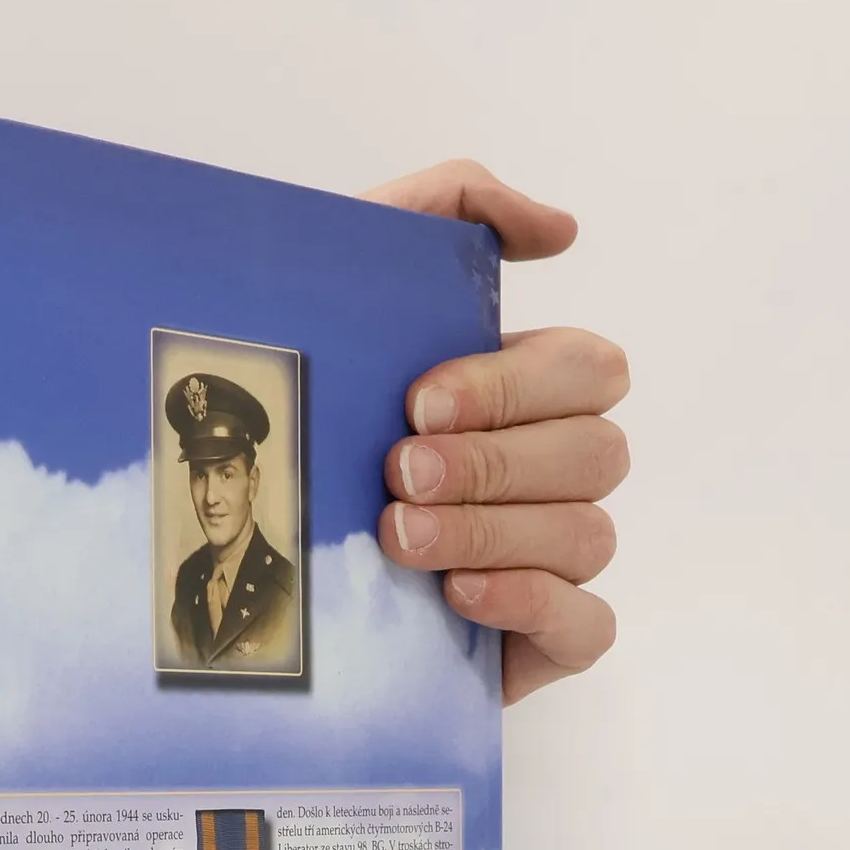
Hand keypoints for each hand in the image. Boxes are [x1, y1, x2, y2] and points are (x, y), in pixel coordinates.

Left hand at [362, 161, 628, 703]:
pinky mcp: (544, 640)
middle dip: (493, 462)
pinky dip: (529, 602)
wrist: (253, 557)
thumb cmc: (309, 414)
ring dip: (492, 530)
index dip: (513, 386)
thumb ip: (446, 208)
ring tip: (400, 537)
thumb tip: (560, 227)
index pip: (587, 369)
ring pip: (588, 535)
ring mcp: (556, 558)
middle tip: (399, 473)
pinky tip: (459, 592)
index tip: (418, 403)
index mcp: (525, 393)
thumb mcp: (346, 284)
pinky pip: (587, 623)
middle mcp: (552, 473)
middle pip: (597, 452)